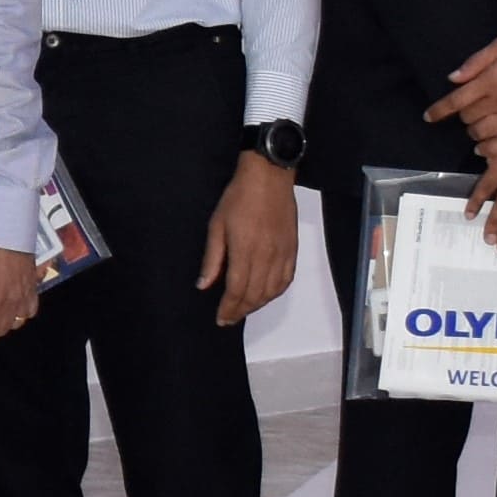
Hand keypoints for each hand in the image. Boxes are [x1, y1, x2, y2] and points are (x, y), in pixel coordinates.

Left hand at [198, 151, 301, 329]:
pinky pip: (286, 280)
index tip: (220, 318)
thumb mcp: (216, 226)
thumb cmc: (238, 198)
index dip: (228, 308)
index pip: (237, 289)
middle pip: (255, 294)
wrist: (269, 177)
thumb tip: (203, 285)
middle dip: (241, 310)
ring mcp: (282, 254)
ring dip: (258, 305)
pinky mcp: (292, 249)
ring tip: (244, 309)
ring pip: (272, 291)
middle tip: (229, 318)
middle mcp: (266, 256)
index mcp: (245, 250)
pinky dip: (275, 292)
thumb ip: (212, 259)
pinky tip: (266, 295)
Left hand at [432, 27, 496, 157]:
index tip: (428, 116)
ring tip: (475, 128)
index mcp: (490, 80)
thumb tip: (453, 79)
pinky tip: (484, 148)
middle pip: (468, 118)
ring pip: (483, 133)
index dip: (438, 110)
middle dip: (462, 116)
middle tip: (467, 113)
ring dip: (474, 132)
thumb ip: (474, 63)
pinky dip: (491, 149)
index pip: (455, 101)